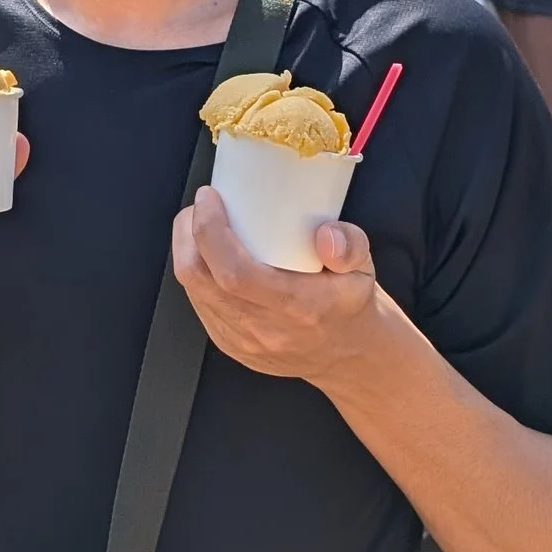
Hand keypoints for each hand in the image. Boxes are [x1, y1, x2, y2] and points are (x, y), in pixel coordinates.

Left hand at [171, 186, 394, 388]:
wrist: (347, 354)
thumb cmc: (349, 303)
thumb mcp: (363, 266)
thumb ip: (350, 245)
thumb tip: (325, 234)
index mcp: (297, 308)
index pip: (235, 272)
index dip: (211, 231)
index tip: (209, 198)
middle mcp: (264, 330)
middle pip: (200, 279)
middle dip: (189, 234)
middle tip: (199, 206)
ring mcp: (242, 341)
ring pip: (194, 290)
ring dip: (188, 251)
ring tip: (200, 224)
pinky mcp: (230, 345)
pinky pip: (199, 303)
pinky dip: (196, 272)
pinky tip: (207, 254)